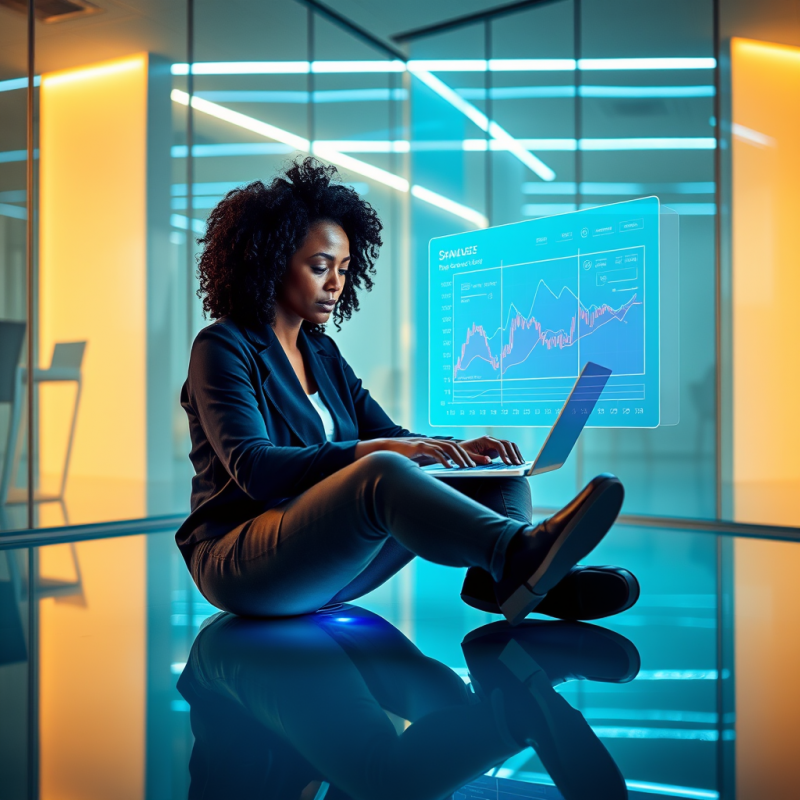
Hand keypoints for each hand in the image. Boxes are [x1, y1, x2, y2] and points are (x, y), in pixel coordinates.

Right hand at [354, 437, 477, 467]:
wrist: (383, 450)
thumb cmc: (401, 458)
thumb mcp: (418, 462)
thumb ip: (429, 466)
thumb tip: (439, 480)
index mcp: (433, 446)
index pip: (453, 447)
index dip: (464, 454)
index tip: (474, 464)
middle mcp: (431, 443)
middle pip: (454, 446)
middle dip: (465, 455)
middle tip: (474, 466)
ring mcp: (424, 444)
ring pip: (446, 447)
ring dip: (457, 457)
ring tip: (465, 466)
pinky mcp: (417, 447)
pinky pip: (433, 451)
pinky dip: (442, 458)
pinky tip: (448, 466)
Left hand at [459, 436, 523, 465]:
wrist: (461, 449)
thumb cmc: (463, 452)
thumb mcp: (468, 456)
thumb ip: (477, 458)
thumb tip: (488, 460)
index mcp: (485, 440)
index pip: (499, 445)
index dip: (504, 454)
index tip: (508, 463)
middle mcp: (491, 440)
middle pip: (507, 444)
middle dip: (513, 454)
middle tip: (518, 464)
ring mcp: (495, 444)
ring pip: (509, 445)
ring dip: (516, 453)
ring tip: (521, 463)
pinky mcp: (496, 448)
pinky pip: (508, 449)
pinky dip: (514, 454)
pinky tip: (518, 461)